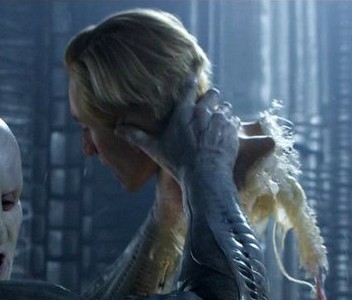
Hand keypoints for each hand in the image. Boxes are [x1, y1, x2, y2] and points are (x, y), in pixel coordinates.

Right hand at [115, 79, 240, 184]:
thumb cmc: (178, 163)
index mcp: (183, 112)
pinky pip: (234, 121)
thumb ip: (137, 136)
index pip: (189, 87)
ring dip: (221, 113)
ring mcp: (219, 120)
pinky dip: (230, 126)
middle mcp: (203, 112)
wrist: (205, 176)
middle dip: (211, 99)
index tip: (196, 71)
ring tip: (217, 124)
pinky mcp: (232, 130)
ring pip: (225, 107)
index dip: (193, 78)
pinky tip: (225, 135)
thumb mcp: (155, 149)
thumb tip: (117, 129)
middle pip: (212, 93)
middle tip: (207, 109)